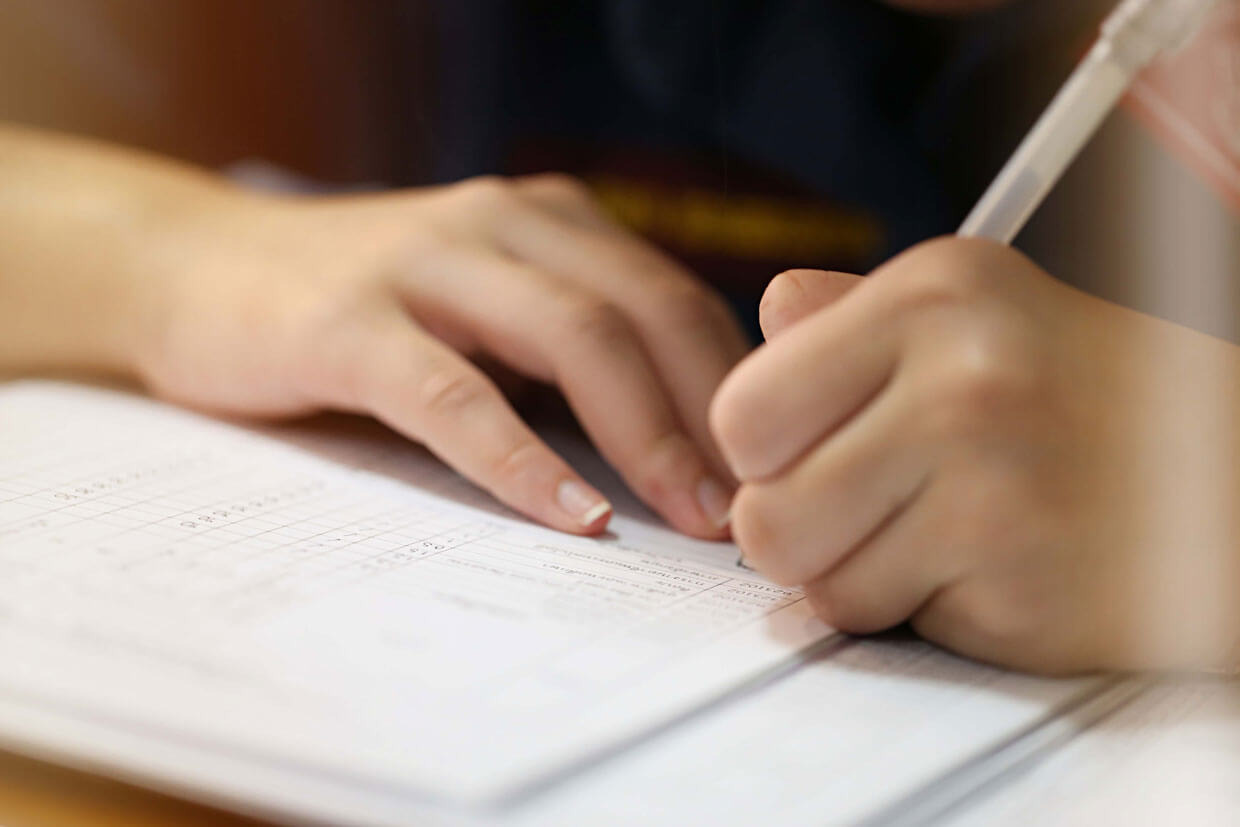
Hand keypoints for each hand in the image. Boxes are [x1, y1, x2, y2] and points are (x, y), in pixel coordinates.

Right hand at [136, 175, 746, 537]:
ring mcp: (424, 264)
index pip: (677, 297)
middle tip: (752, 510)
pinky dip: (521, 460)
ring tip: (690, 517)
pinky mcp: (349, 322)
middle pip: (646, 312)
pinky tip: (569, 515)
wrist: (199, 268)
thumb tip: (684, 450)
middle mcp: (503, 223)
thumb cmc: (368, 309)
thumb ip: (568, 350)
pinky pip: (457, 395)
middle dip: (713, 415)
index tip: (776, 470)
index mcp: (551, 222)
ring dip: (646, 435)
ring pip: (573, 340)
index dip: (736, 386)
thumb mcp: (485, 307)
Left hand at [711, 238, 1239, 673]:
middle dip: (794, 530)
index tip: (804, 455)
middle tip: (858, 511)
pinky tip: (986, 566)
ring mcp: (993, 491)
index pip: (742, 410)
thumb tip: (768, 310)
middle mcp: (961, 382)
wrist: (1232, 480)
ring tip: (933, 534)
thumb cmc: (1086, 394)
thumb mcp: (976, 310)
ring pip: (817, 582)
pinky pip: (891, 624)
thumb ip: (852, 315)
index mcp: (932, 296)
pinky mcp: (1020, 587)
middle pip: (762, 514)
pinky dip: (923, 608)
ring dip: (858, 575)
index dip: (759, 453)